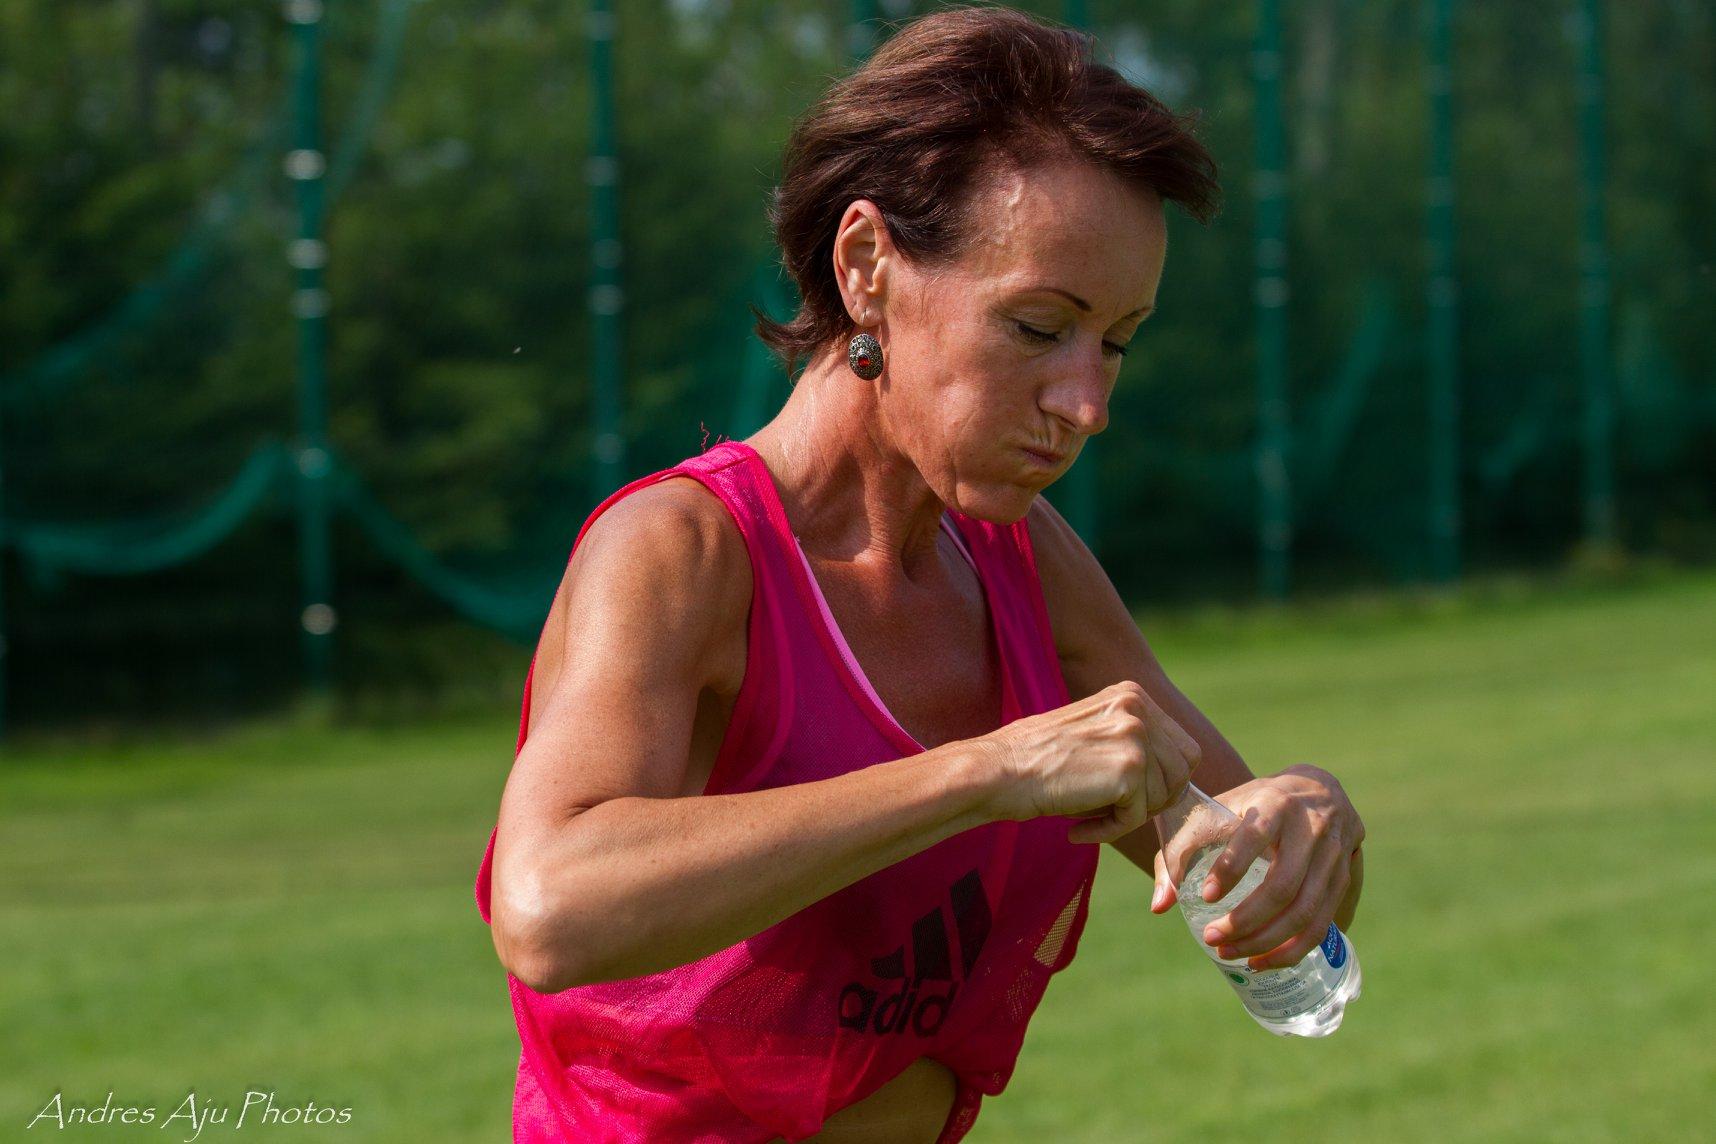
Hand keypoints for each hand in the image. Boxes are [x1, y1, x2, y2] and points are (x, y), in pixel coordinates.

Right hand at [980, 680, 1200, 844]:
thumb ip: (1130, 742)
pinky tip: (1079, 828)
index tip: (1129, 795)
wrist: (998, 770)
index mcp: (1131, 694)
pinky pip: (1137, 817)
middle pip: (1182, 770)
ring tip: (1089, 817)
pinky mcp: (1128, 769)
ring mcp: (1136, 735)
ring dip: (1130, 815)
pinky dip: (1110, 830)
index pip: (1181, 746)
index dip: (1162, 779)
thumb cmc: (1034, 760)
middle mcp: (1138, 707)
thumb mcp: (1091, 733)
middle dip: (1155, 798)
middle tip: (1115, 811)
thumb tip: (1174, 780)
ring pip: (1163, 795)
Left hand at [1149, 765, 1363, 969]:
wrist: (1315, 788)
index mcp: (1273, 804)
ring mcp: (1332, 856)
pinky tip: (1263, 961)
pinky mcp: (1343, 879)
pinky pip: (1321, 923)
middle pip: (1282, 885)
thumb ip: (1182, 851)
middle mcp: (1309, 828)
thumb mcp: (1216, 811)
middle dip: (1245, 920)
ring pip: (1304, 910)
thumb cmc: (1252, 805)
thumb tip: (1160, 906)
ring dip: (1266, 942)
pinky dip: (1292, 950)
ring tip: (1230, 954)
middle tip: (1212, 938)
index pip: (1253, 836)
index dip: (1230, 869)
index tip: (1205, 896)